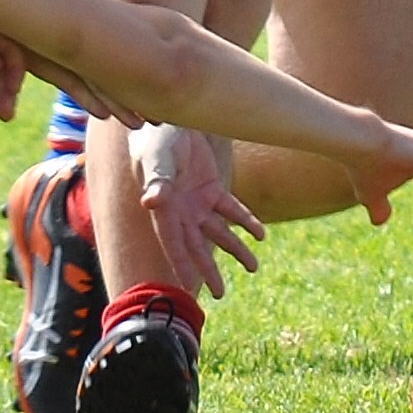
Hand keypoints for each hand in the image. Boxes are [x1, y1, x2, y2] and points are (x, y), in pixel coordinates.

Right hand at [130, 124, 266, 298]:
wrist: (172, 119)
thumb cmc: (156, 138)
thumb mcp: (157, 158)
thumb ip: (157, 180)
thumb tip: (151, 201)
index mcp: (164, 208)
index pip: (173, 243)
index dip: (180, 264)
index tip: (187, 287)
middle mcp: (181, 211)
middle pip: (196, 246)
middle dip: (208, 269)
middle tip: (220, 294)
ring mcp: (197, 201)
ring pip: (219, 232)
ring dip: (236, 249)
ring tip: (253, 267)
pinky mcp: (212, 188)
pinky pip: (232, 210)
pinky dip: (246, 222)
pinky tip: (261, 235)